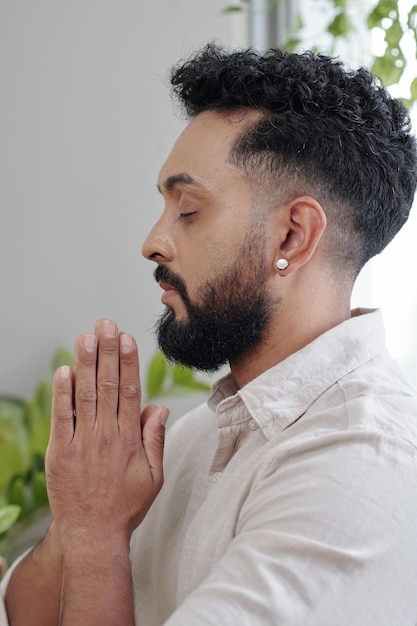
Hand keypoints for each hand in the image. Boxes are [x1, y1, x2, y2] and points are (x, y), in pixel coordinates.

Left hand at [45, 319, 168, 544]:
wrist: (93, 534)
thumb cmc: (126, 505)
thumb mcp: (155, 476)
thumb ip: (156, 439)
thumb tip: (159, 408)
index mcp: (130, 440)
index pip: (129, 392)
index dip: (128, 363)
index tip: (127, 339)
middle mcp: (106, 437)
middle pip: (106, 386)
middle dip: (107, 352)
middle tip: (106, 324)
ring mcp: (82, 444)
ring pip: (84, 396)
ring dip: (84, 364)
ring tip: (85, 336)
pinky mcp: (59, 453)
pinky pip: (61, 418)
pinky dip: (61, 394)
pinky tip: (63, 371)